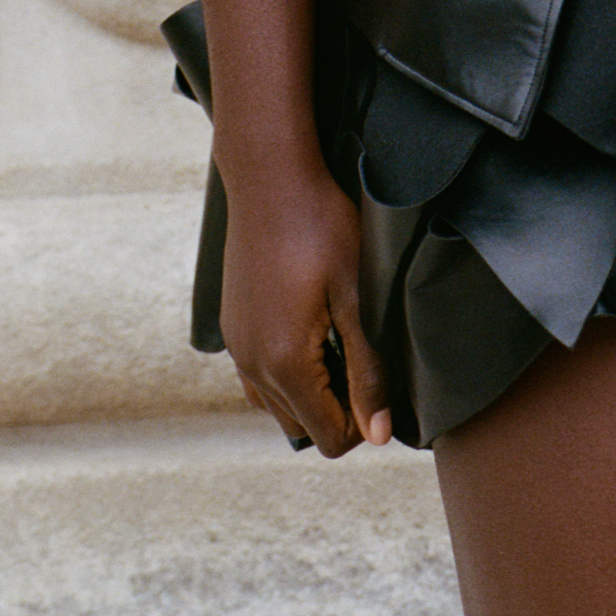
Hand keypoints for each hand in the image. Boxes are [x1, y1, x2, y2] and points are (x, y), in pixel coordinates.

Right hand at [217, 153, 393, 456]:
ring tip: (340, 342)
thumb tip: (377, 435)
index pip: (329, 438)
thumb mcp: (357, 296)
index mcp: (283, 363)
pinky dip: (287, 374)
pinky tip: (311, 332)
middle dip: (338, 408)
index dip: (364, 422)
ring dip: (312, 392)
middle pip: (303, 428)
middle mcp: (252, 364)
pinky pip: (258, 379)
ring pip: (278, 406)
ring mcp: (237, 347)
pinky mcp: (233, 328)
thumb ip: (368, 370)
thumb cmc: (321, 226)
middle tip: (364, 354)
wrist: (270, 177)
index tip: (382, 378)